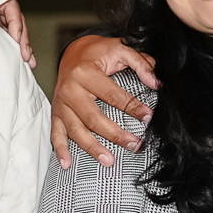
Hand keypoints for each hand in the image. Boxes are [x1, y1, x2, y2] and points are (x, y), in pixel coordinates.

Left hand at [0, 0, 32, 65]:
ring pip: (12, 28)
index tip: (16, 39)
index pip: (11, 6)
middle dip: (22, 38)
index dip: (16, 23)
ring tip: (29, 61)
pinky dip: (11, 45)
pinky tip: (18, 57)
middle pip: (15, 19)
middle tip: (26, 56)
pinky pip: (3, 33)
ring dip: (21, 44)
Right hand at [48, 36, 155, 168]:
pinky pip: (55, 133)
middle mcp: (70, 89)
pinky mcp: (56, 112)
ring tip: (109, 160)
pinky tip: (67, 163)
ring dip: (92, 148)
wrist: (72, 52)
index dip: (132, 107)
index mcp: (85, 73)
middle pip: (93, 118)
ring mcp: (61, 103)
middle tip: (135, 144)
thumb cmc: (98, 52)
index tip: (148, 117)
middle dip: (115, 134)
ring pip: (76, 130)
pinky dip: (60, 150)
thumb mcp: (121, 49)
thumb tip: (156, 83)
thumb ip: (141, 63)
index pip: (112, 95)